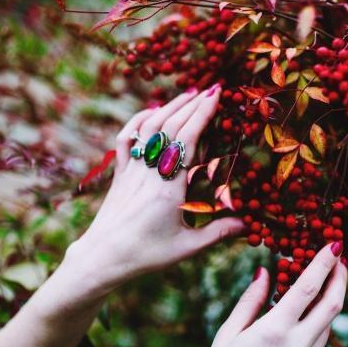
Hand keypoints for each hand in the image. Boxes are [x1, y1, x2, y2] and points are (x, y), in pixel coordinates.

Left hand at [0, 85, 245, 346]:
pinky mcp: (120, 173)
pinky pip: (126, 139)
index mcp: (168, 187)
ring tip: (189, 93)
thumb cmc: (145, 255)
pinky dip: (139, 120)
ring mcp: (131, 169)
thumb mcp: (186, 247)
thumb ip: (217, 233)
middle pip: (170, 126)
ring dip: (169, 106)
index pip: (187, 139)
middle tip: (211, 88)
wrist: (101, 258)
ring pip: (149, 127)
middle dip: (192, 103)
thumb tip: (246, 224)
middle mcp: (149, 172)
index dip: (202, 114)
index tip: (217, 95)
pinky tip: (152, 112)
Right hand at [201, 242, 346, 346]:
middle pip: (332, 304)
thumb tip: (265, 271)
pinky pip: (320, 339)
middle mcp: (298, 345)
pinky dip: (320, 317)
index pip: (308, 288)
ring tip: (325, 278)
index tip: (334, 244)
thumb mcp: (229, 334)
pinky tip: (309, 309)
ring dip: (332, 297)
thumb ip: (250, 300)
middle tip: (340, 257)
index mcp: (275, 331)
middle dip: (340, 277)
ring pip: (329, 322)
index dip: (324, 263)